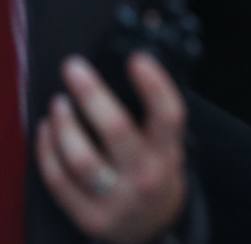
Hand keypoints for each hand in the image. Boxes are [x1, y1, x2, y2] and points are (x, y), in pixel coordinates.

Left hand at [33, 54, 186, 243]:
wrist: (151, 231)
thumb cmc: (157, 177)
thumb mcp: (168, 149)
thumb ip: (154, 120)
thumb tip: (129, 69)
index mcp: (168, 155)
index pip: (168, 116)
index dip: (154, 85)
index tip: (137, 59)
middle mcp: (144, 177)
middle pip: (116, 130)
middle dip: (91, 94)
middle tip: (74, 68)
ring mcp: (114, 199)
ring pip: (81, 158)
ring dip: (64, 124)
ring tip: (58, 101)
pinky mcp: (87, 216)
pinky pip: (58, 180)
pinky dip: (47, 150)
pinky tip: (46, 129)